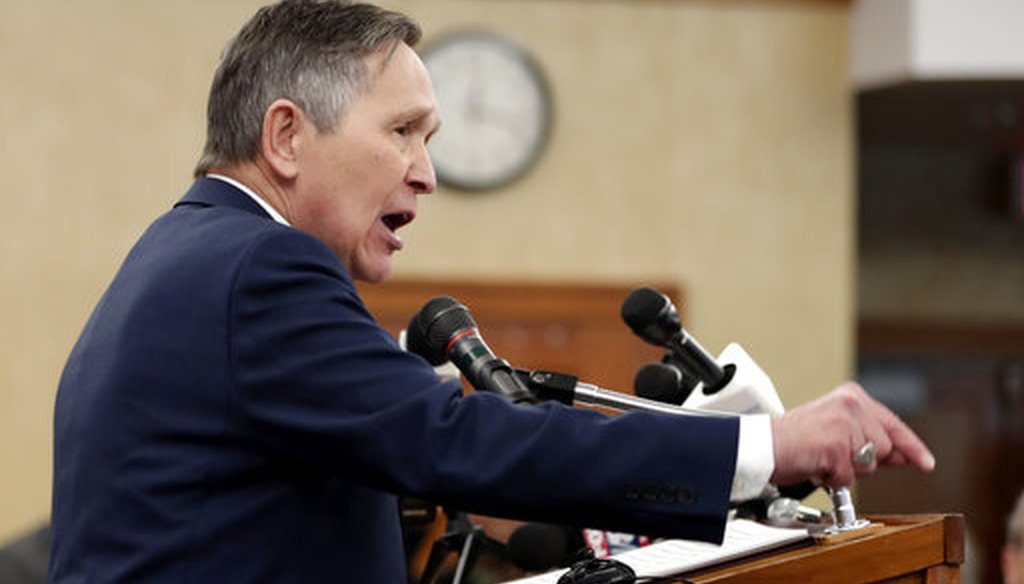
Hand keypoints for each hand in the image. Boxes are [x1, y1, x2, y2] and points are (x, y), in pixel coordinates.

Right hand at [769, 382, 934, 487]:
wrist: (762, 446)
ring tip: (822, 457)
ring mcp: (844, 424)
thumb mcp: (837, 431)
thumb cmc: (792, 440)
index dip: (912, 447)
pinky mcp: (836, 445)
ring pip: (869, 463)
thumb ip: (870, 439)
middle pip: (884, 447)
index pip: (893, 425)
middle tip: (833, 455)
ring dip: (847, 469)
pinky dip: (833, 478)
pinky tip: (816, 464)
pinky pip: (850, 476)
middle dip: (864, 460)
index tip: (925, 462)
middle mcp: (850, 405)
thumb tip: (902, 455)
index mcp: (851, 397)